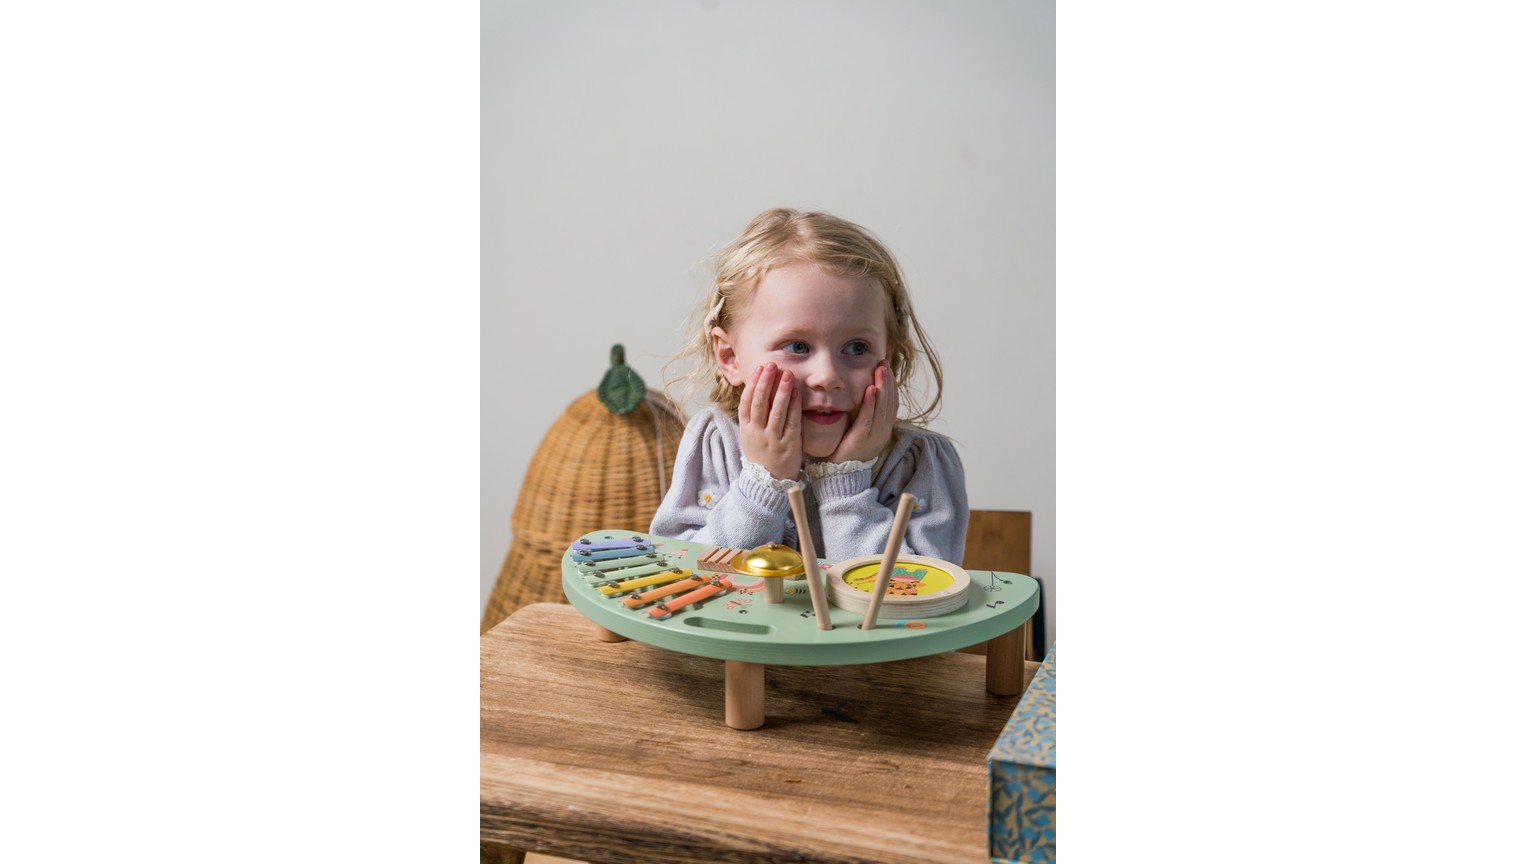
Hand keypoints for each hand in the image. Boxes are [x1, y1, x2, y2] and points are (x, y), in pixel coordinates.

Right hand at [737, 362, 802, 479]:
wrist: (769, 483)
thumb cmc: (762, 457)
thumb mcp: (750, 438)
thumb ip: (753, 418)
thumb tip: (757, 392)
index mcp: (747, 429)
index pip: (746, 403)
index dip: (752, 385)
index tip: (759, 369)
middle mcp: (757, 433)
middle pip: (759, 403)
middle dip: (765, 382)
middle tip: (771, 365)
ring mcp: (772, 439)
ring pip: (775, 411)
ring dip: (781, 391)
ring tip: (786, 374)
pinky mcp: (787, 445)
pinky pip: (791, 422)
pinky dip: (793, 406)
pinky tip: (797, 393)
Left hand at [829, 361, 896, 463]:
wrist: (839, 476)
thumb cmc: (846, 451)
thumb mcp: (860, 431)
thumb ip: (865, 415)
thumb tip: (866, 395)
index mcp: (883, 430)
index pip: (892, 404)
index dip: (891, 385)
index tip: (887, 369)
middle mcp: (882, 433)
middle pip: (889, 403)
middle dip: (888, 381)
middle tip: (884, 363)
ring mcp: (873, 437)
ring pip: (882, 409)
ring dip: (882, 387)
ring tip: (881, 370)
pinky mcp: (861, 440)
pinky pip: (868, 419)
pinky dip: (871, 404)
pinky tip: (871, 389)